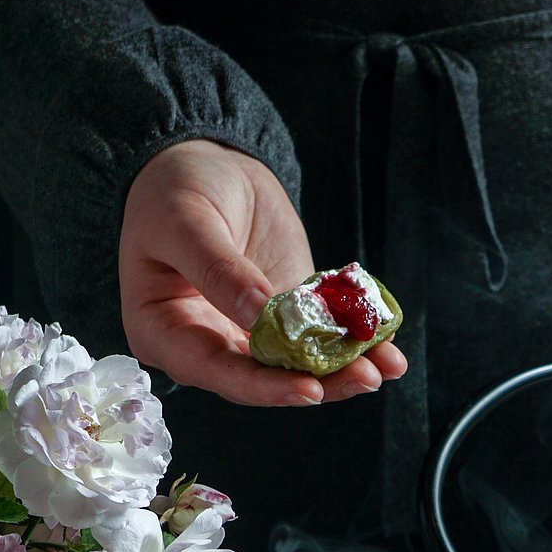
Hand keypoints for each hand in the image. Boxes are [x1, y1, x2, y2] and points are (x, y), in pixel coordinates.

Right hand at [119, 140, 406, 407]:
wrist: (206, 162)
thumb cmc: (174, 189)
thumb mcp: (185, 222)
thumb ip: (218, 270)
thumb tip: (258, 315)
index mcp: (164, 332)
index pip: (214, 370)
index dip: (262, 386)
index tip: (308, 389)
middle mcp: (207, 343)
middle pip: (262, 377)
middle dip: (316, 382)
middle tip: (364, 377)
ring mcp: (249, 333)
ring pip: (296, 364)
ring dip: (342, 369)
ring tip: (384, 365)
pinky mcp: (286, 316)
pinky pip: (319, 336)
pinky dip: (353, 342)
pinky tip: (388, 349)